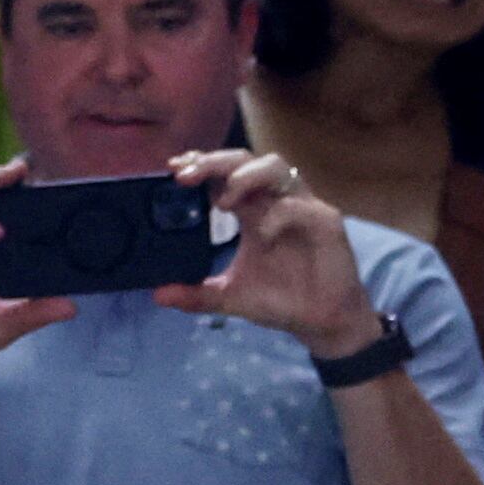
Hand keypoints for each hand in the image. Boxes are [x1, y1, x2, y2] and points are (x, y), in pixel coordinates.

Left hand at [155, 151, 378, 357]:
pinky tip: (264, 234)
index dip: (200, 164)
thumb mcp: (231, 297)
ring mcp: (301, 206)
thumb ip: (197, 295)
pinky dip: (279, 214)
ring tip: (224, 198)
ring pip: (276, 166)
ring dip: (247, 175)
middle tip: (186, 175)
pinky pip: (299, 206)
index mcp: (252, 210)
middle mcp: (274, 200)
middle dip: (214, 162)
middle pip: (245, 160)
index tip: (173, 168)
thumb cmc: (282, 301)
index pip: (224, 173)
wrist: (323, 324)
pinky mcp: (325, 221)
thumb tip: (158, 296)